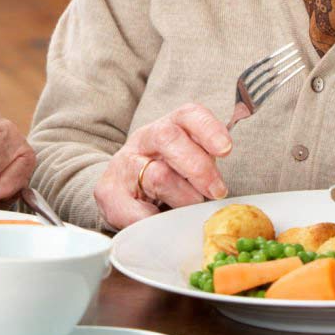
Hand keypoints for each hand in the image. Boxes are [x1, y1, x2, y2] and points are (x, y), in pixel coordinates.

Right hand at [93, 103, 231, 229]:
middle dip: (198, 167)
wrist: (119, 190)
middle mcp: (144, 140)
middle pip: (169, 137)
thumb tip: (226, 188)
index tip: (226, 150)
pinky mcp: (109, 193)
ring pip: (158, 176)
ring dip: (183, 198)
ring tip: (188, 209)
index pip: (188, 115)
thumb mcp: (187, 163)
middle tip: (217, 191)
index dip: (209, 129)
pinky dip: (156, 220)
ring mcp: (124, 165)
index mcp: (168, 127)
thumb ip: (206, 165)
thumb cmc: (164, 176)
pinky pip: (138, 210)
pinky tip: (162, 220)